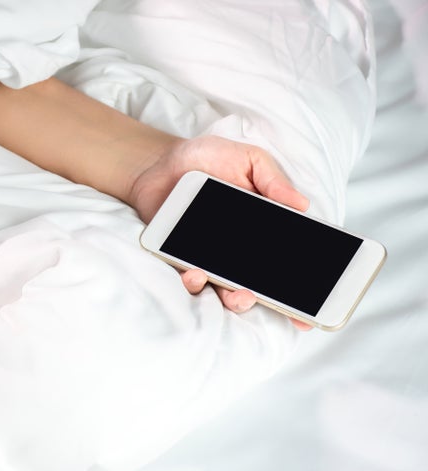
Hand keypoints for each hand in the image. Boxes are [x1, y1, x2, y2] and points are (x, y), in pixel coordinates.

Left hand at [128, 135, 311, 329]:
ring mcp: (210, 260)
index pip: (285, 260)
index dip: (300, 287)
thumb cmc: (206, 159)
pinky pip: (191, 280)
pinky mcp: (181, 261)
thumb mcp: (248, 160)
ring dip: (235, 298)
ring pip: (226, 291)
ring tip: (241, 294)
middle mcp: (238, 252)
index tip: (314, 306)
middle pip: (259, 284)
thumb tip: (302, 204)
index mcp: (261, 230)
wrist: (160, 164)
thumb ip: (272, 180)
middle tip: (271, 295)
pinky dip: (195, 282)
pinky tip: (196, 274)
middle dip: (269, 298)